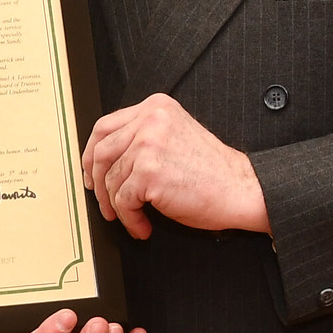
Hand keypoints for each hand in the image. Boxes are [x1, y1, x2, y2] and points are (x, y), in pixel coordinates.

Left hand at [82, 93, 269, 239]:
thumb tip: (104, 159)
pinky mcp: (149, 172)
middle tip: (104, 202)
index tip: (91, 172)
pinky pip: (123, 200)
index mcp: (155, 107)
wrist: (241, 189)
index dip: (91, 153)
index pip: (105, 126)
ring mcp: (148, 145)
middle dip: (97, 182)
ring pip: (111, 179)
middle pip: (101, 151)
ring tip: (131, 218)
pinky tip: (142, 225)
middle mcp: (150, 120)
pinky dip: (129, 218)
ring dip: (117, 206)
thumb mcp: (174, 136)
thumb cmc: (211, 172)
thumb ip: (142, 136)